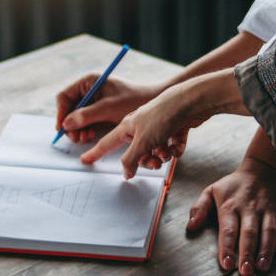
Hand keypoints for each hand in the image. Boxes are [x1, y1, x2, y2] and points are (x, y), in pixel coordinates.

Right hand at [56, 75, 160, 142]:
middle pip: (69, 109)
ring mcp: (94, 102)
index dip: (61, 112)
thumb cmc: (133, 100)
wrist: (153, 103)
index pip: (65, 96)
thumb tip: (66, 124)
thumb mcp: (108, 108)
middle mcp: (88, 91)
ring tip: (86, 138)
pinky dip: (86, 131)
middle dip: (70, 125)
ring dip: (78, 130)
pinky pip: (86, 124)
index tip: (63, 128)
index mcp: (88, 82)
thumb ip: (86, 115)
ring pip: (76, 119)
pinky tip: (91, 136)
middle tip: (76, 138)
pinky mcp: (100, 113)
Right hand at [80, 83, 210, 176]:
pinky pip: (171, 145)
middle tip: (155, 162)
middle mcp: (141, 125)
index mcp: (128, 126)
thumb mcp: (142, 142)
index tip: (85, 159)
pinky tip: (178, 145)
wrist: (190, 102)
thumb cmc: (163, 116)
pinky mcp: (174, 127)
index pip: (108, 142)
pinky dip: (175, 148)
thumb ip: (131, 159)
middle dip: (146, 160)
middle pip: (137, 152)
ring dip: (162, 155)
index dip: (96, 152)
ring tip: (168, 153)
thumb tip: (126, 173)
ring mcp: (158, 125)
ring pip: (155, 150)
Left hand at [186, 156, 275, 275]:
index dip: (227, 247)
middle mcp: (251, 207)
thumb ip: (199, 208)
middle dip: (247, 252)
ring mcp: (272, 207)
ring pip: (270, 230)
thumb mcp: (213, 190)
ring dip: (267, 249)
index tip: (226, 264)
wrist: (265, 166)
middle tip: (245, 272)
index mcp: (231, 205)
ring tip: (263, 266)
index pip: (228, 229)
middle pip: (249, 232)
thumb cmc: (236, 185)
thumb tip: (190, 227)